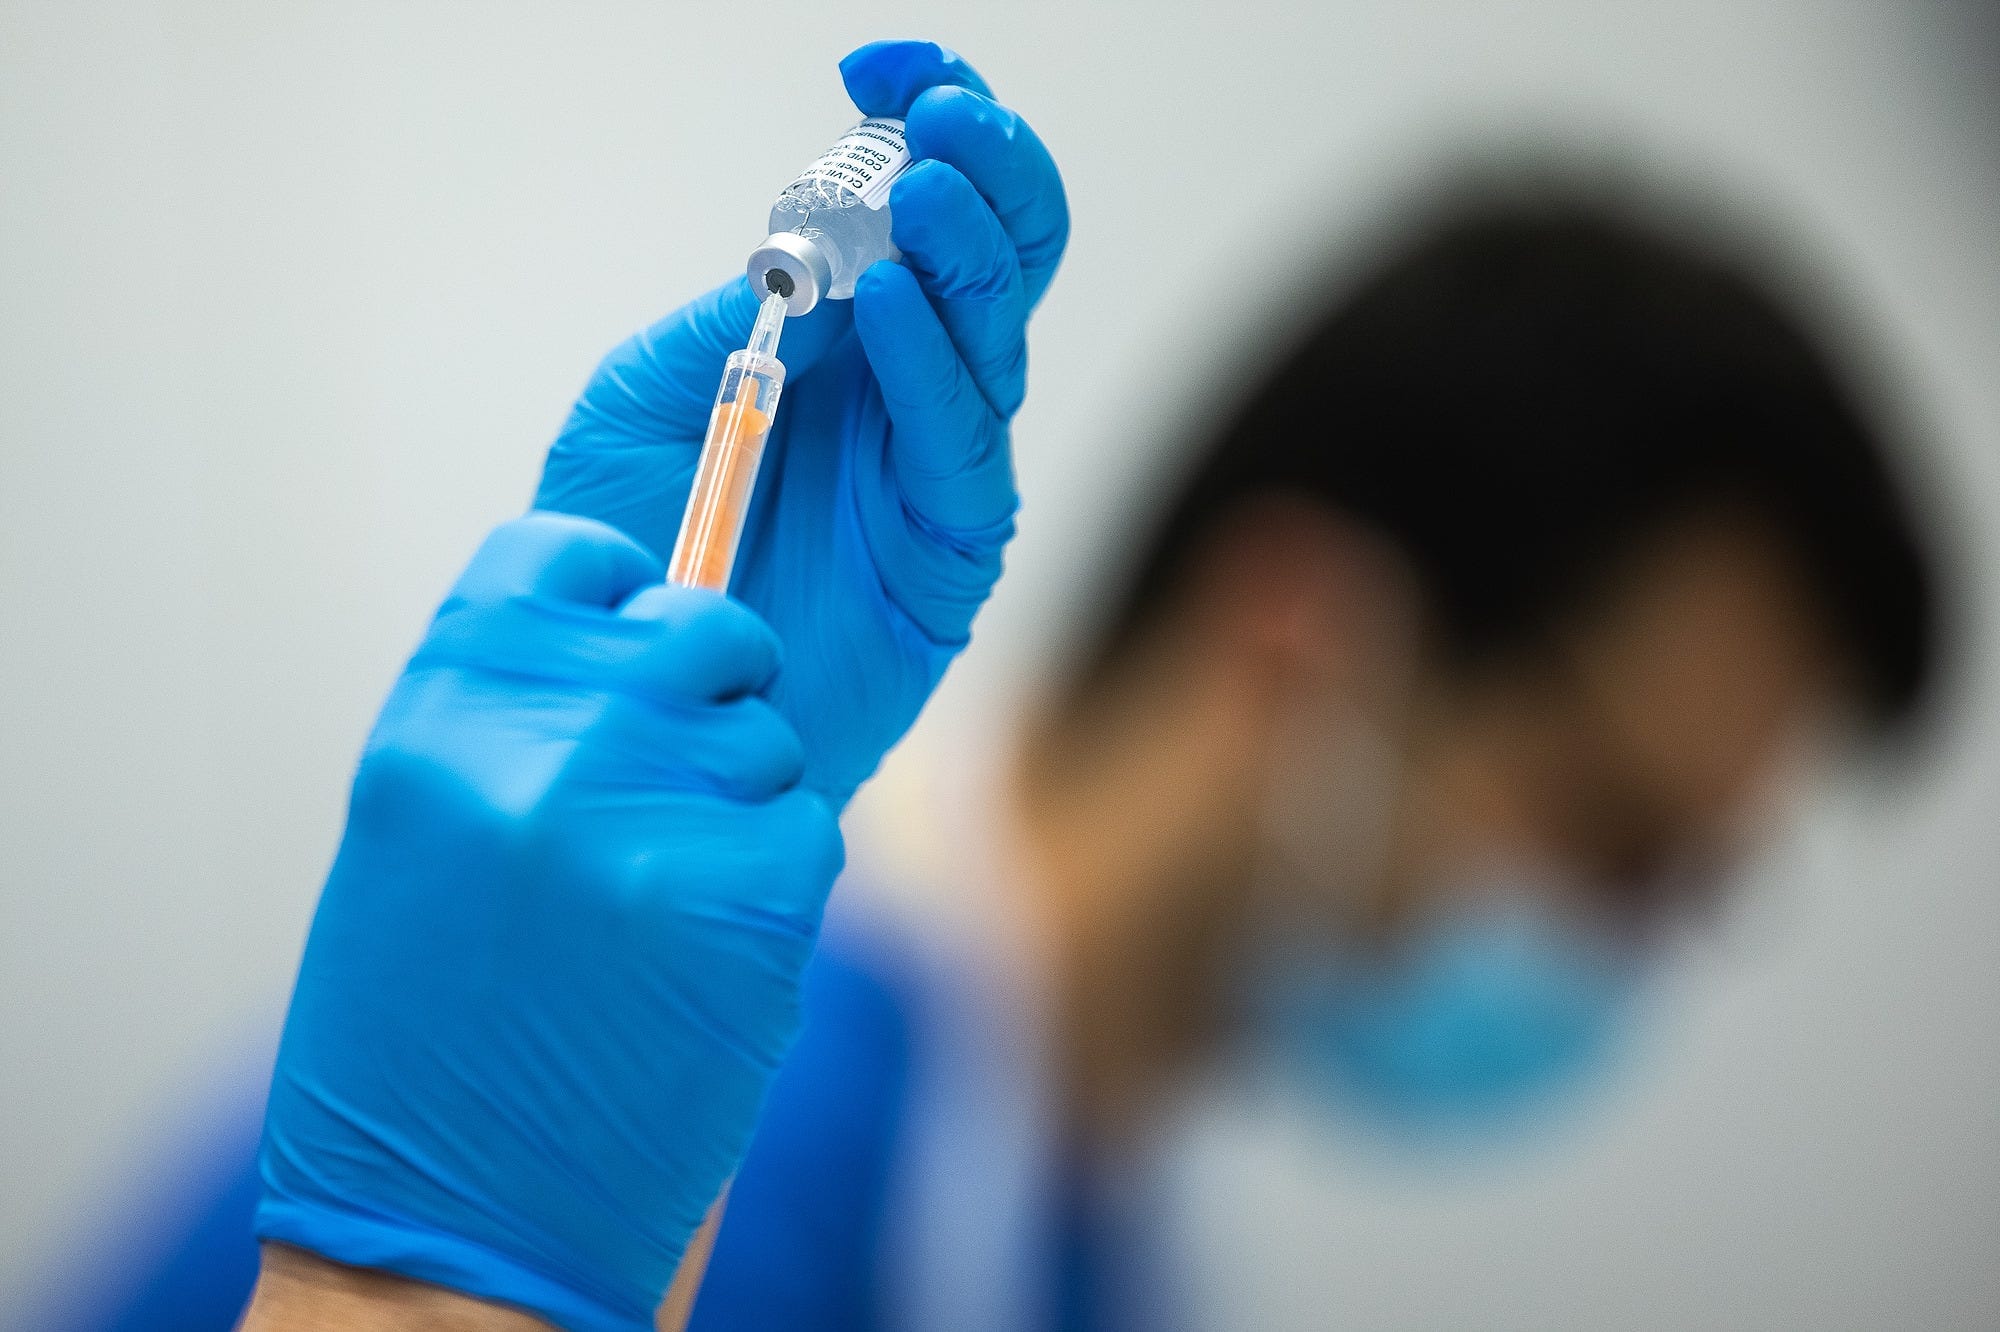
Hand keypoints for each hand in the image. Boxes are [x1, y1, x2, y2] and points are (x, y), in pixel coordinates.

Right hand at [256, 514, 843, 1331]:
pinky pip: (805, 830)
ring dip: (740, 802)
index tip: (630, 629)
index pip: (567, 556)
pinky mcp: (747, 904)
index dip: (615, 590)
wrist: (452, 1234)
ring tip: (661, 901)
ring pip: (764, 738)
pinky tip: (705, 953)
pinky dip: (774, 884)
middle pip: (700, 627)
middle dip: (712, 685)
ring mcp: (650, 821)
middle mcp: (543, 747)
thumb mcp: (422, 840)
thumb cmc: (422, 1046)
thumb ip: (515, 719)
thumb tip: (628, 638)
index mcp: (438, 717)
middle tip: (682, 771)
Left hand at [537, 39, 1067, 804]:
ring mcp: (937, 471)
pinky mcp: (949, 552)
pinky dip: (932, 361)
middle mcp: (911, 396)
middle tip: (943, 118)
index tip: (888, 68)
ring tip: (922, 188)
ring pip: (1000, 338)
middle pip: (1001, 262)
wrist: (633, 705)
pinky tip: (897, 302)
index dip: (927, 131)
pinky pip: (961, 442)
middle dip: (986, 174)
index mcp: (850, 345)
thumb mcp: (646, 397)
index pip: (926, 218)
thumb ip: (735, 317)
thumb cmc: (637, 551)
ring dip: (969, 251)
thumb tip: (817, 243)